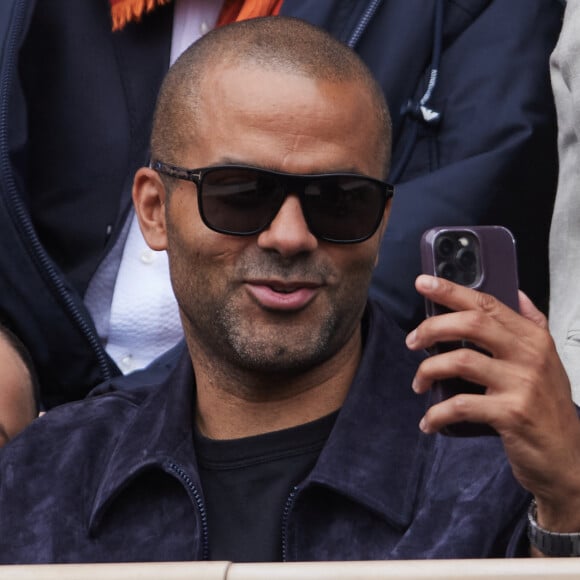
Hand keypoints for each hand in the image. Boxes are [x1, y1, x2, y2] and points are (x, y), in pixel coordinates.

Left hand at [406, 275, 579, 532]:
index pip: (487, 303)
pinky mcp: (511, 413)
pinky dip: (437, 413)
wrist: (567, 458)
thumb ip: (531, 324)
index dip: (451, 290)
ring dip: (428, 370)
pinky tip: (428, 421)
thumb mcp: (547, 360)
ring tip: (419, 383)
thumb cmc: (548, 407)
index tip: (423, 283)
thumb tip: (516, 293)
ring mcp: (521, 383)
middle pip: (472, 323)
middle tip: (412, 342)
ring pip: (460, 361)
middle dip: (432, 327)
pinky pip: (461, 405)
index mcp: (533, 337)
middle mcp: (529, 354)